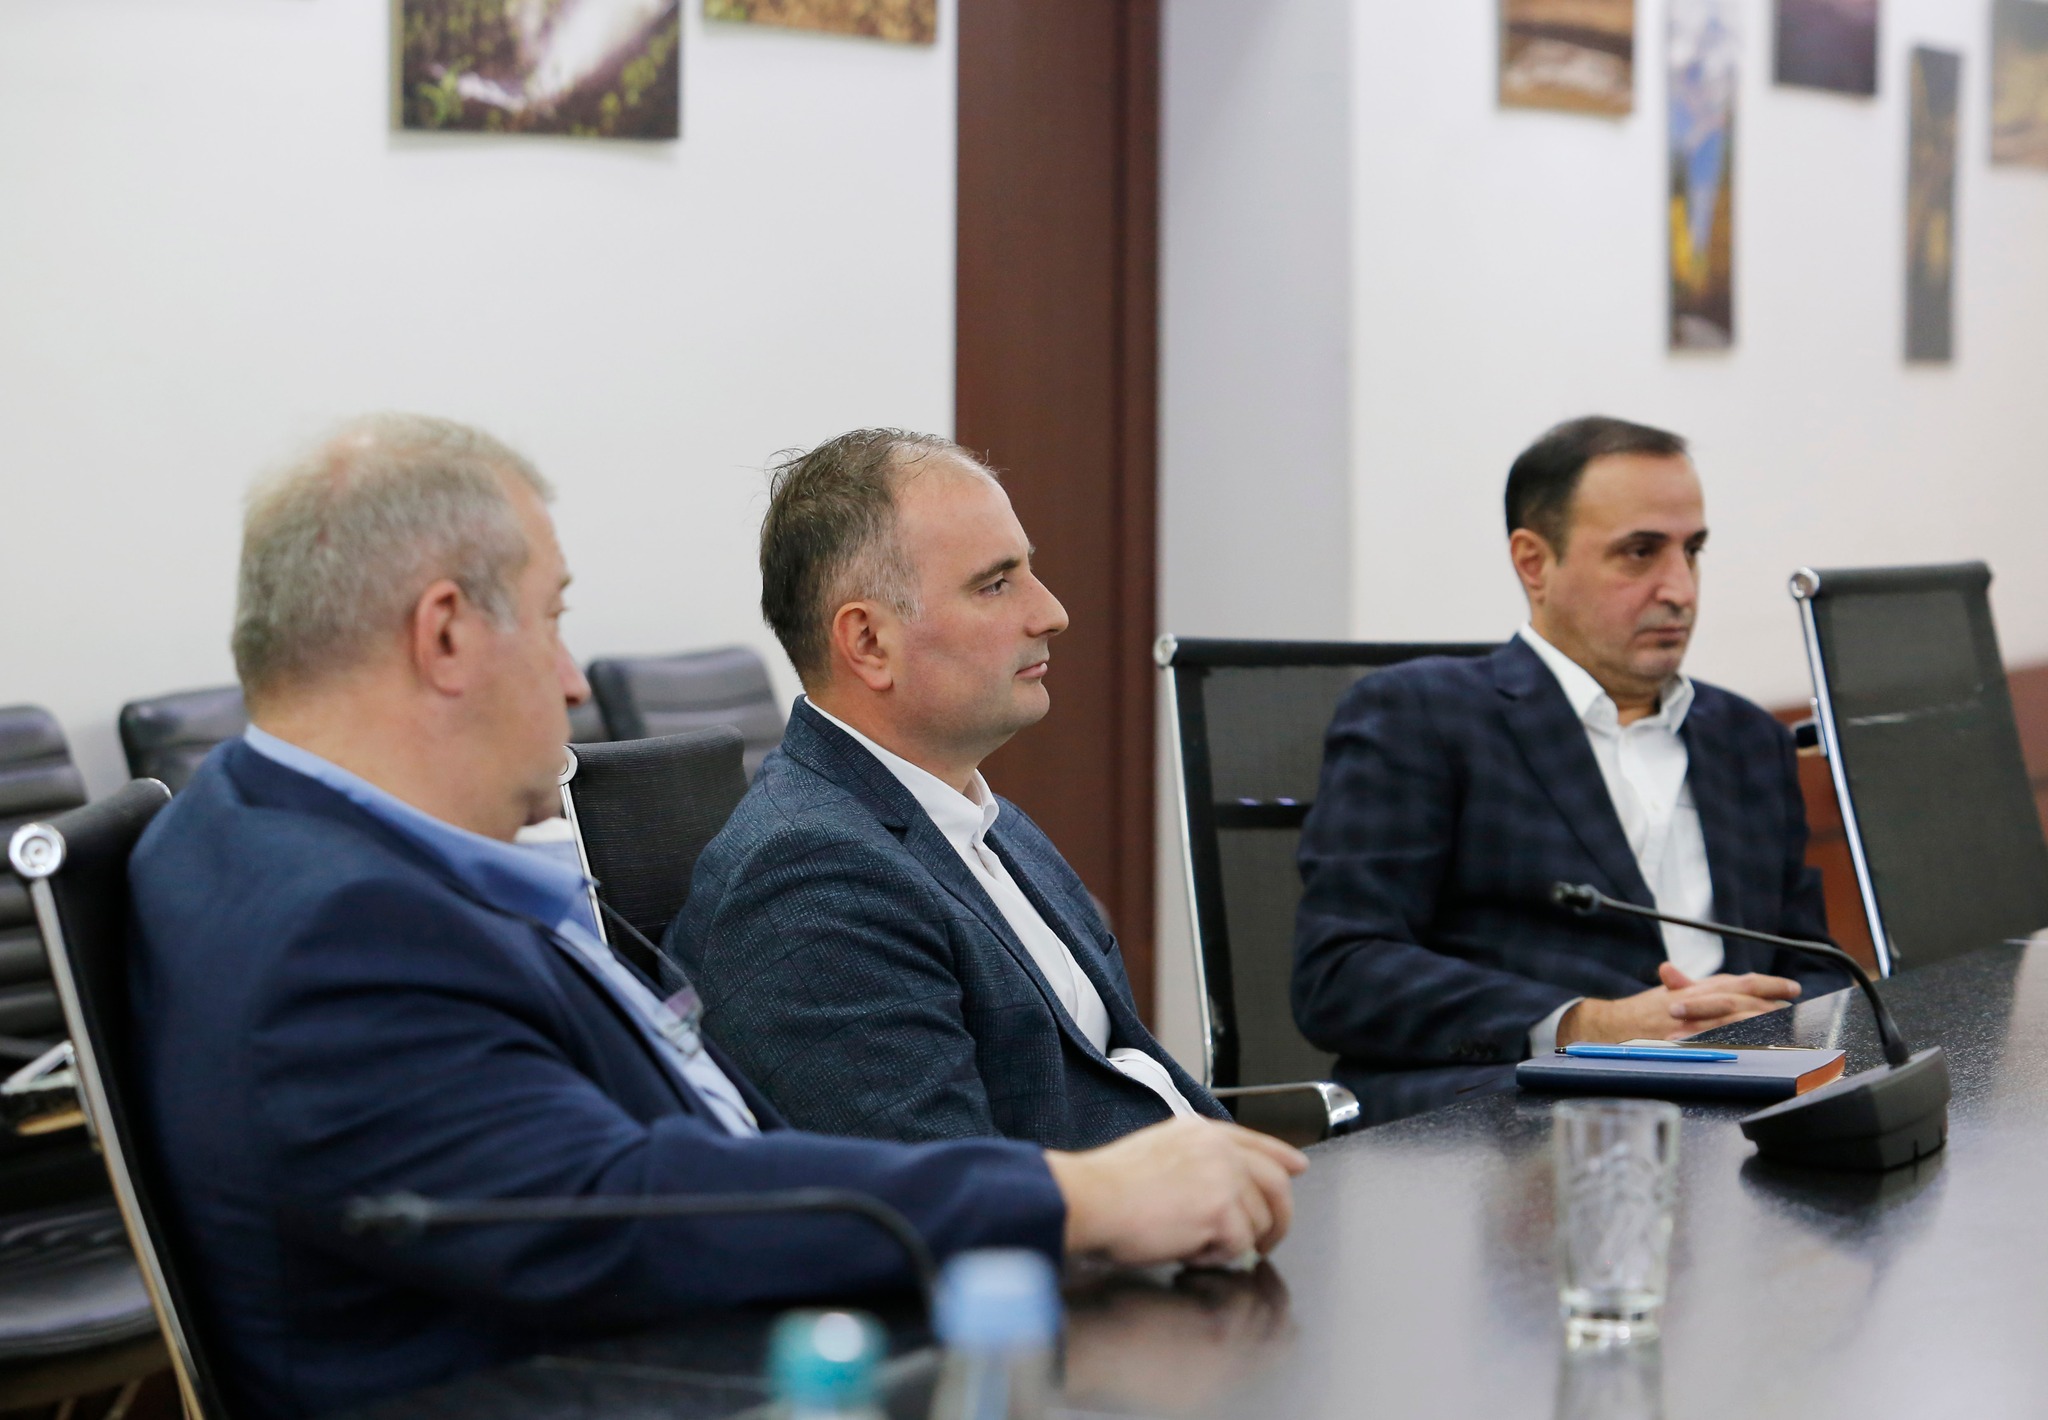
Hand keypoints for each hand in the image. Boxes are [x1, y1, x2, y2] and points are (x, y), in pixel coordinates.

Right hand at [1045, 1118, 1308, 1268]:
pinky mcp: (1221, 1209)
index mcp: (1201, 1131)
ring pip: (1259, 1220)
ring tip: (1195, 1245)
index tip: (1296, 1168)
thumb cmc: (1111, 1185)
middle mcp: (1218, 1147)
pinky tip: (1186, 1250)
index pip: (1257, 1141)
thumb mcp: (1160, 1154)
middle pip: (1276, 1183)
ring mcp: (1223, 1175)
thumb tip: (1229, 1189)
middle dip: (1279, 1218)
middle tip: (1268, 1242)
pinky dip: (1215, 1256)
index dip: (1281, 1157)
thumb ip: (1198, 1162)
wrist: (1090, 1197)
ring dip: (1233, 1242)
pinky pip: (1238, 1245)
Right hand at [1558, 962, 1801, 1044]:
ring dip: (1765, 1021)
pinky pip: (1723, 1043)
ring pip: (1740, 1019)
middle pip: (1746, 999)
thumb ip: (1694, 987)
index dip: (1769, 984)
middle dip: (1774, 1001)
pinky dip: (1745, 1043)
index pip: (1741, 982)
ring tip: (1788, 1024)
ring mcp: (1695, 1023)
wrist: (1612, 1027)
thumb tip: (1720, 984)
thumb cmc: (1640, 1012)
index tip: (1791, 988)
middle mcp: (1700, 1002)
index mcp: (1698, 988)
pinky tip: (1763, 1047)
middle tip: (1796, 1005)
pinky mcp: (1689, 1043)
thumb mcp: (1668, 993)